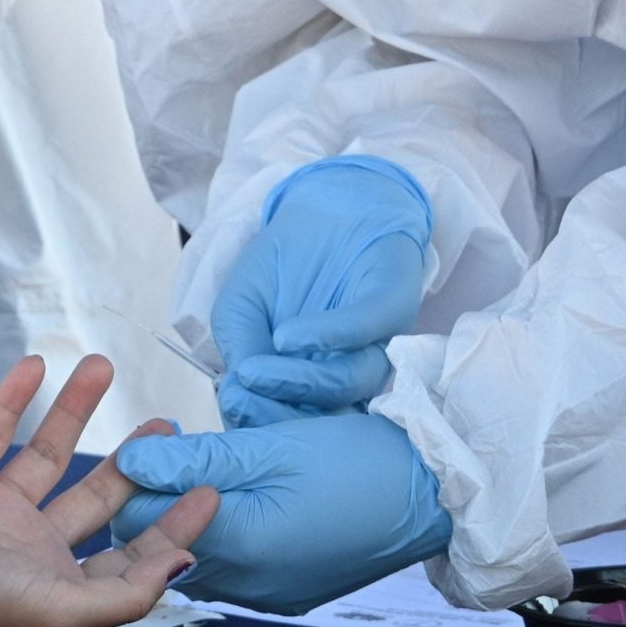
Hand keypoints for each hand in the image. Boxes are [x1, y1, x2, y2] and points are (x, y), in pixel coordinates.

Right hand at [0, 354, 218, 626]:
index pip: (130, 554)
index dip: (172, 526)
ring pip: (48, 451)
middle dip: (134, 464)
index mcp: (59, 582)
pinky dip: (13, 396)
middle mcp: (32, 544)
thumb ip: (126, 593)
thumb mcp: (61, 610)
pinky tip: (39, 366)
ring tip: (103, 366)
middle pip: (97, 498)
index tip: (209, 489)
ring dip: (76, 410)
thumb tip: (183, 563)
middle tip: (166, 428)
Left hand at [107, 409, 451, 614]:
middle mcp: (247, 587)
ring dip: (193, 513)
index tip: (163, 434)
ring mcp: (268, 596)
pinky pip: (233, 566)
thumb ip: (196, 459)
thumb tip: (129, 462)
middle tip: (184, 442)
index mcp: (239, 550)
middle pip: (164, 544)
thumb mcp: (273, 448)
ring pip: (197, 555)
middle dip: (163, 493)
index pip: (142, 524)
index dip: (142, 474)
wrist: (437, 498)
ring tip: (220, 465)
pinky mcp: (288, 594)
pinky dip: (227, 531)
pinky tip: (247, 498)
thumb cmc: (360, 463)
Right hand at [212, 156, 432, 426]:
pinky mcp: (393, 304)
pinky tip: (289, 336)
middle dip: (279, 412)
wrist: (328, 206)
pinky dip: (328, 336)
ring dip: (299, 381)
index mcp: (317, 378)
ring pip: (349, 380)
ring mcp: (377, 340)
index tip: (231, 410)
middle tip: (241, 402)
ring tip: (255, 371)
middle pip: (327, 411)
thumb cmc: (284, 262)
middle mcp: (352, 367)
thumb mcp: (241, 303)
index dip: (263, 421)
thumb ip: (238, 345)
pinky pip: (367, 328)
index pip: (296, 417)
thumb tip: (238, 388)